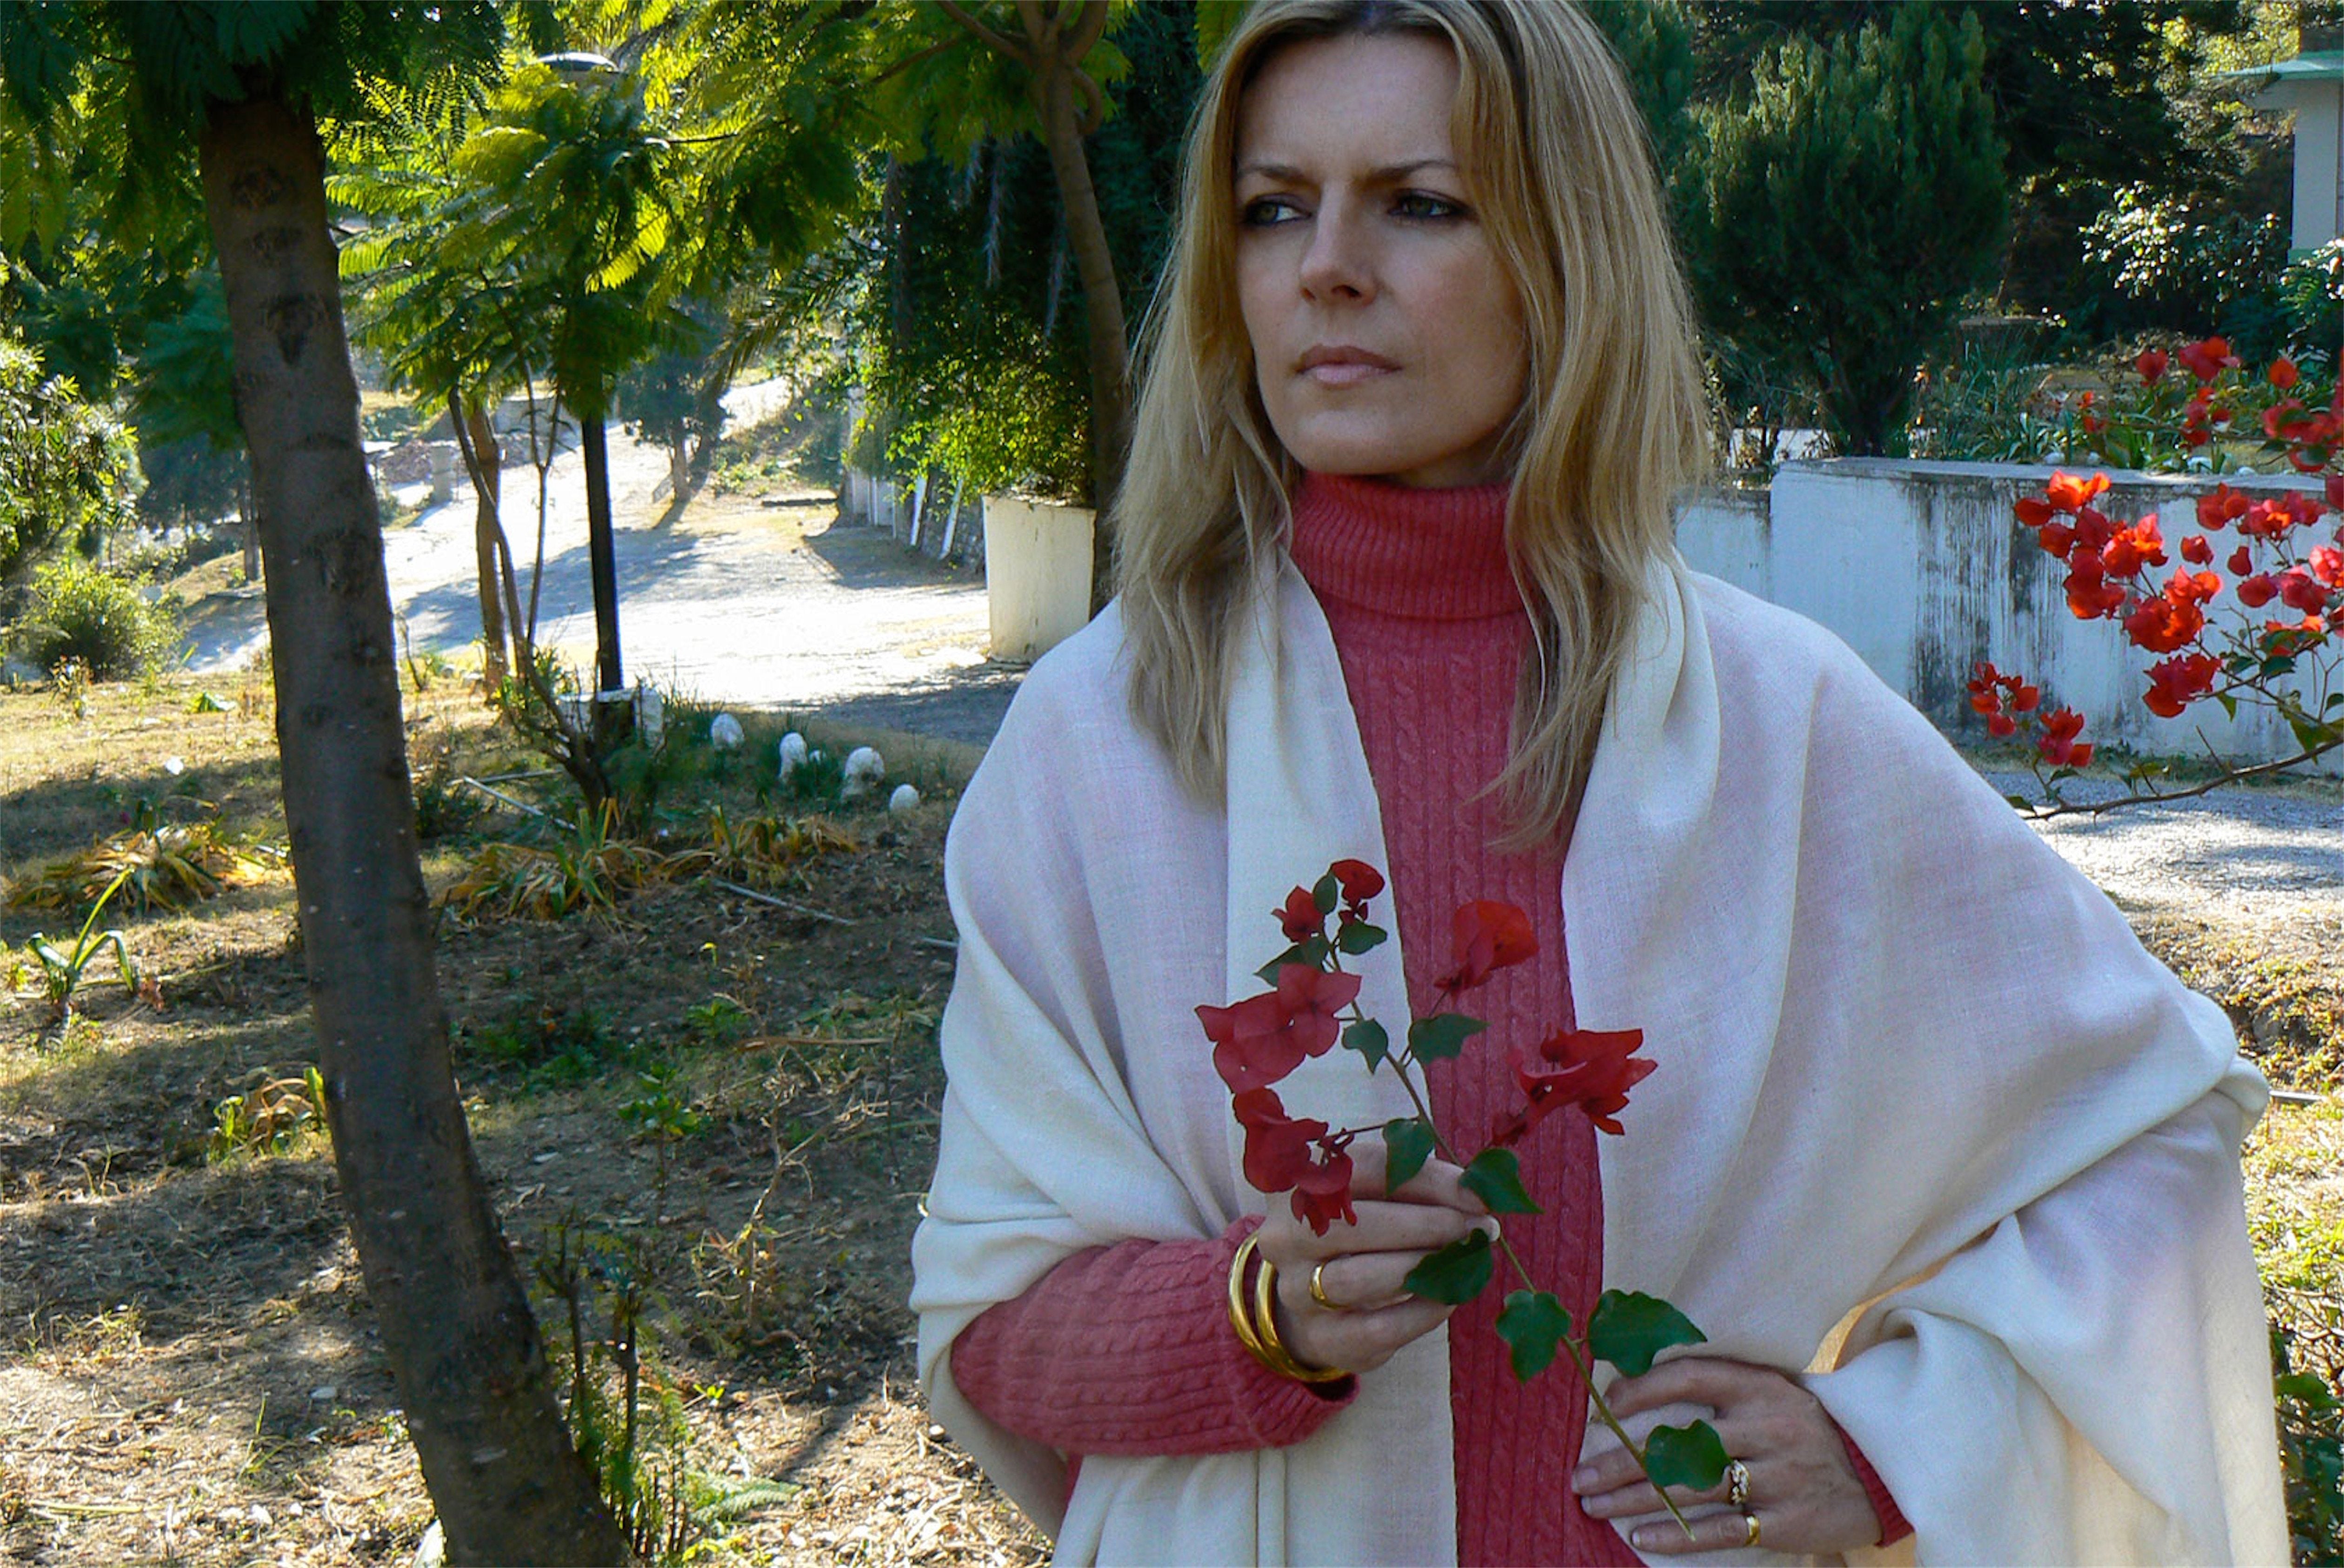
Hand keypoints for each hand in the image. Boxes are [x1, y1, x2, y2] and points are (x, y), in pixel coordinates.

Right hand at [1253, 1140, 1494, 1376]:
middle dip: (1427, 1225)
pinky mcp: (1320, 1336)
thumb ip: (1420, 1185)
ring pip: (1356, 1279)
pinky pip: (1374, 1329)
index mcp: (1302, 1182)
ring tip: (1463, 1261)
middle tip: (1476, 1229)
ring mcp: (1296, 1289)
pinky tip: (1447, 1299)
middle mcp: (1286, 1235)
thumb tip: (1476, 1194)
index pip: (1366, 1169)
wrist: (1312, 1293)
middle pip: (1356, 1224)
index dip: (1428, 1181)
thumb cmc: (1360, 1227)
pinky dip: (1420, 1314)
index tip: (1477, 1195)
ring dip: (1421, 1269)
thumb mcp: (1380, 1192)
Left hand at [1570, 1357, 1878, 1556]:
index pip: (1691, 1377)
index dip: (1644, 1388)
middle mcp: (1767, 1428)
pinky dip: (1678, 1535)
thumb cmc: (1805, 1426)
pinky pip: (1721, 1531)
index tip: (1606, 1407)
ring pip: (1691, 1489)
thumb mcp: (1772, 1391)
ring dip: (1634, 1499)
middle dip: (1621, 1461)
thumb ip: (1719, 1389)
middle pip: (1680, 1444)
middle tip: (1579, 1475)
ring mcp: (1778, 1477)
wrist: (1877, 1470)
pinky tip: (1641, 1536)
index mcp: (1760, 1387)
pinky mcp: (1785, 1521)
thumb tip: (1636, 1388)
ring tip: (1594, 1505)